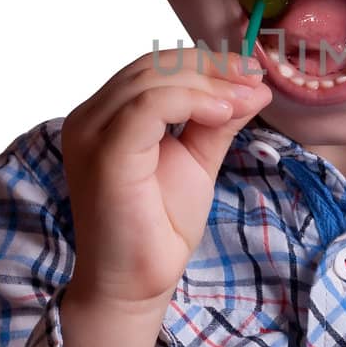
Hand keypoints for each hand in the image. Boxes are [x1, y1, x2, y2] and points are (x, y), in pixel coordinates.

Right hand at [61, 45, 270, 314]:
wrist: (137, 284)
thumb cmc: (159, 226)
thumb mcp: (197, 158)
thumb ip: (218, 120)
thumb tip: (255, 86)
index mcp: (105, 116)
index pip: (153, 68)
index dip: (205, 62)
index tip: (251, 74)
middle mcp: (90, 119)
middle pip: (153, 66)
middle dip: (211, 67)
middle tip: (255, 80)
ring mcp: (91, 134)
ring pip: (152, 80)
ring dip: (208, 83)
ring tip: (247, 98)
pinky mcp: (105, 154)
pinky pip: (148, 106)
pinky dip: (192, 100)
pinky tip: (223, 113)